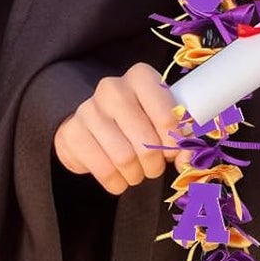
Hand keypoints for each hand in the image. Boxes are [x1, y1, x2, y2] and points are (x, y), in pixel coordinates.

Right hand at [53, 62, 184, 194]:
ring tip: (138, 172)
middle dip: (155, 163)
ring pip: (124, 159)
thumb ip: (180, 137)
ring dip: (137, 175)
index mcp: (141, 77)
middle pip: (145, 142)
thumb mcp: (161, 118)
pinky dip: (117, 182)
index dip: (174, 143)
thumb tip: (187, 159)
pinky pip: (103, 170)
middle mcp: (113, 88)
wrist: (92, 123)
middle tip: (155, 166)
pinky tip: (120, 178)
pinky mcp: (72, 133)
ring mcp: (89, 109)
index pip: (167, 118)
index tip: (174, 151)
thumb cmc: (137, 118)